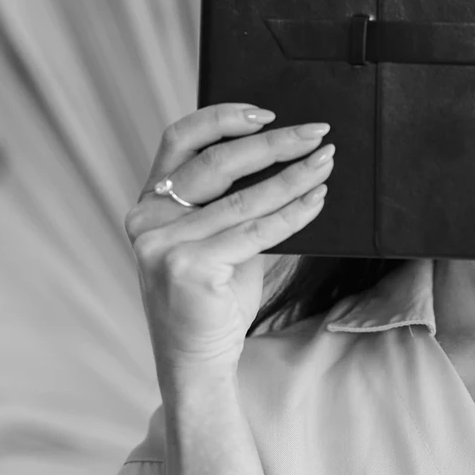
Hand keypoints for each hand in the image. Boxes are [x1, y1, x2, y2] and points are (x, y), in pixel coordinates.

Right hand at [123, 103, 333, 383]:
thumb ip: (233, 201)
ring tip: (326, 164)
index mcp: (150, 203)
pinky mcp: (188, 267)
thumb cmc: (214, 297)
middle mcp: (148, 219)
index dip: (222, 117)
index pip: (179, 139)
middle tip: (317, 134)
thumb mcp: (218, 239)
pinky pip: (257, 231)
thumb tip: (290, 158)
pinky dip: (294, 212)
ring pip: (245, 199)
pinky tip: (317, 200)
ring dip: (295, 177)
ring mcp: (163, 244)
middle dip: (275, 143)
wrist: (198, 362)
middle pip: (218, 162)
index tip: (266, 112)